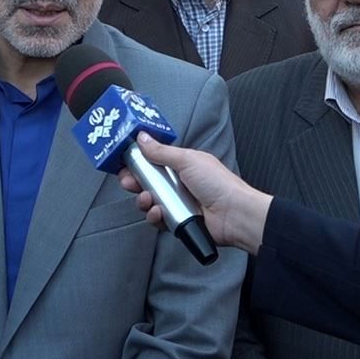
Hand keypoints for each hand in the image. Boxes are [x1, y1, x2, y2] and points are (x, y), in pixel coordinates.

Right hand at [118, 133, 271, 252]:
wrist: (234, 214)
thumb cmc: (219, 184)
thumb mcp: (187, 160)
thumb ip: (161, 151)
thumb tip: (142, 138)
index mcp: (181, 165)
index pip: (153, 161)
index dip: (138, 162)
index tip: (125, 163)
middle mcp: (178, 183)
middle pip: (146, 182)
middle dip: (134, 182)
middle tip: (129, 182)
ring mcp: (177, 203)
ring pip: (149, 201)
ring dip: (144, 200)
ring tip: (148, 199)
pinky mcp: (177, 221)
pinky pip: (157, 219)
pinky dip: (154, 217)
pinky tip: (158, 213)